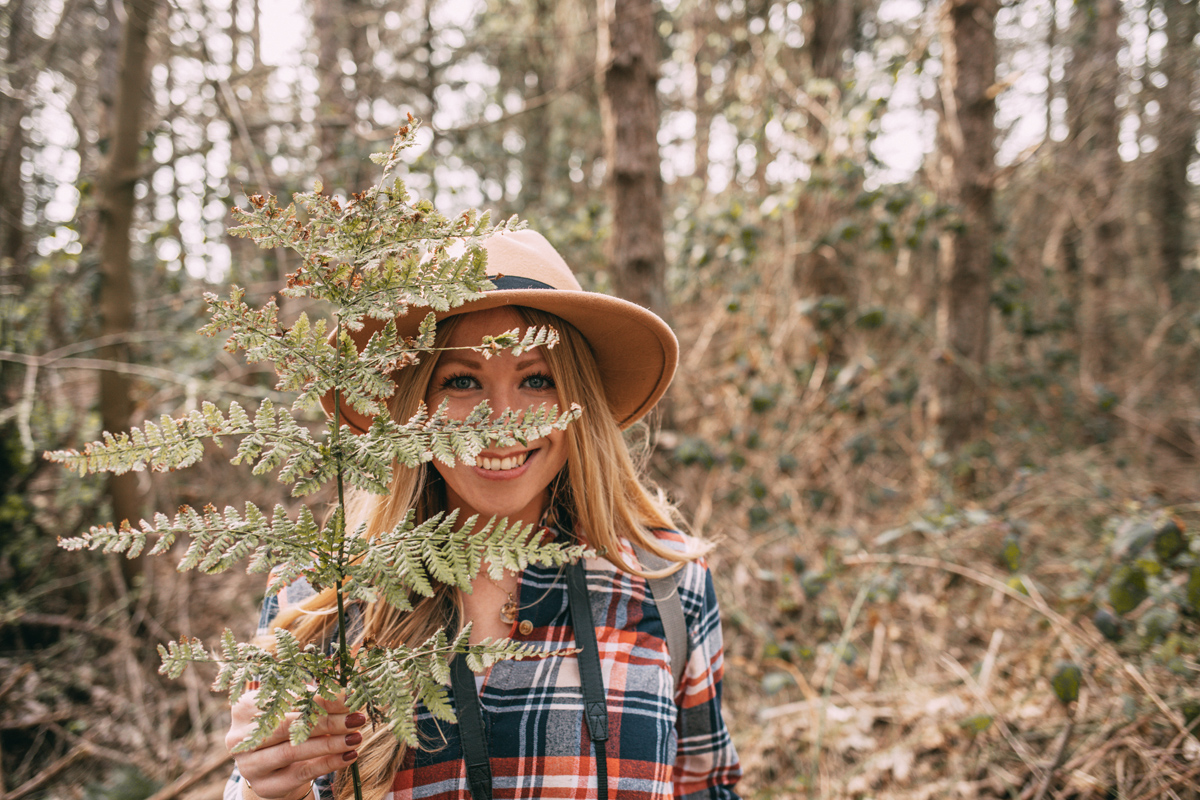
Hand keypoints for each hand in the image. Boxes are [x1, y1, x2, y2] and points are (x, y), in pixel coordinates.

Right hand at [227, 691, 363, 799]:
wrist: (275, 765)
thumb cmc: (288, 725)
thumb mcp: (297, 708)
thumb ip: (315, 699)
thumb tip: (347, 694)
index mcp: (245, 707)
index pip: (285, 698)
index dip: (319, 697)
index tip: (349, 697)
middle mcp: (240, 736)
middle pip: (287, 725)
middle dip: (326, 721)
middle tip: (356, 718)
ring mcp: (249, 764)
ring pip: (292, 751)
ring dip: (329, 743)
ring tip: (356, 736)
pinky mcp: (264, 785)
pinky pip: (300, 773)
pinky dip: (328, 763)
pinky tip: (349, 755)